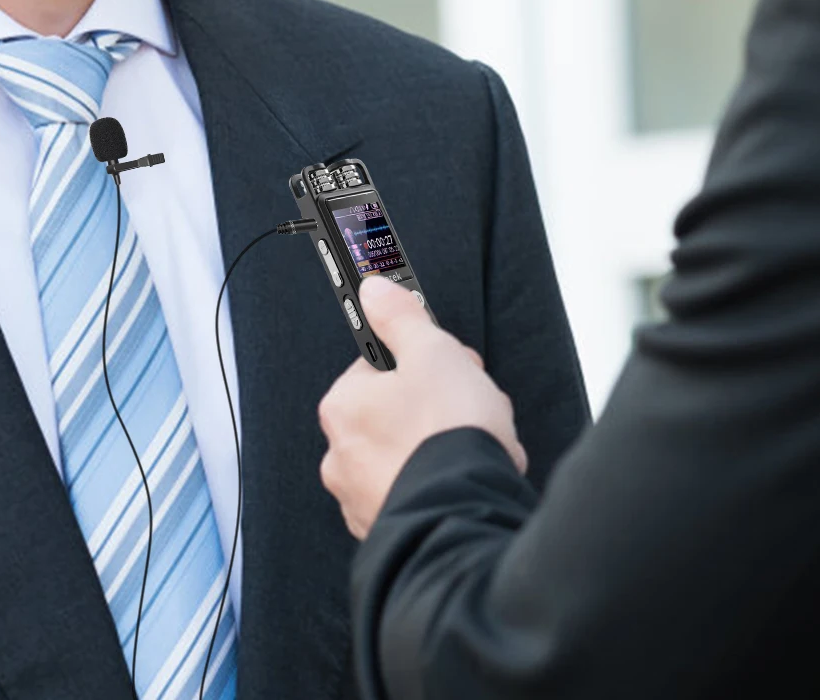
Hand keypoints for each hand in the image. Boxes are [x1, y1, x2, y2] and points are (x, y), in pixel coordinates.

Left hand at [318, 274, 528, 538]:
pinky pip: (416, 492)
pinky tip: (467, 478)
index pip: (381, 367)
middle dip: (437, 405)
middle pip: (397, 411)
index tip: (451, 367)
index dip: (425, 361)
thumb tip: (373, 291)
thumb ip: (400, 318)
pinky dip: (439, 483)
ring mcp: (361, 498)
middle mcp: (341, 455)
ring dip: (441, 445)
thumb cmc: (448, 430)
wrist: (465, 515)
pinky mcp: (387, 529)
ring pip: (409, 453)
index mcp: (343, 407)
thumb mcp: (431, 352)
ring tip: (478, 447)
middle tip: (470, 407)